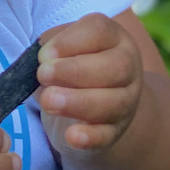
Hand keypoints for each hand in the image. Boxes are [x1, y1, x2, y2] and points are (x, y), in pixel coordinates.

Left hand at [36, 13, 143, 156]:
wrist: (96, 102)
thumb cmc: (72, 66)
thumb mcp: (63, 48)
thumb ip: (51, 45)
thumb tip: (43, 55)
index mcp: (113, 38)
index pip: (100, 32)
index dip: (71, 41)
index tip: (43, 55)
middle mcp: (127, 67)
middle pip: (115, 67)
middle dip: (76, 71)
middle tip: (43, 75)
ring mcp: (126, 101)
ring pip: (113, 102)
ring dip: (78, 102)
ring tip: (48, 101)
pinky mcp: (115, 131)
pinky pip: (108, 135)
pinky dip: (90, 137)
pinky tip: (72, 136)